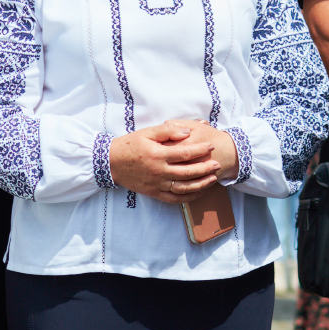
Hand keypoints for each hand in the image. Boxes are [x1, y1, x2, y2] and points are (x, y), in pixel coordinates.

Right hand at [108, 121, 237, 202]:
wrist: (111, 163)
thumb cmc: (129, 145)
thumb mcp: (147, 133)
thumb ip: (167, 131)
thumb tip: (187, 132)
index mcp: (158, 154)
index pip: (185, 152)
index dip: (200, 149)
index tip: (210, 146)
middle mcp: (159, 171)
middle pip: (188, 172)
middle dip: (205, 168)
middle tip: (217, 164)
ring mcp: (157, 184)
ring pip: (184, 188)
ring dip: (201, 184)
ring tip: (212, 179)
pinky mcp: (154, 193)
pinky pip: (174, 199)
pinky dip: (188, 197)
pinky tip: (198, 192)